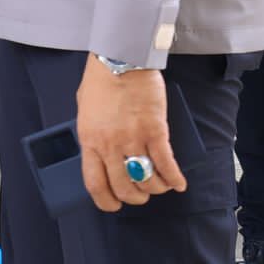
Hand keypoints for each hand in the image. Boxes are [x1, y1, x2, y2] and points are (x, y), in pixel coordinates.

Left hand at [76, 56, 185, 211]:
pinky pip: (167, 165)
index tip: (114, 205)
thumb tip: (101, 155)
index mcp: (90, 140)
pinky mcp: (155, 131)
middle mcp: (110, 144)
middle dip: (135, 197)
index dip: (106, 201)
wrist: (120, 58)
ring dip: (156, 188)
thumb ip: (93, 135)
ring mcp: (133, 139)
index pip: (95, 184)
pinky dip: (174, 179)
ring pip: (147, 180)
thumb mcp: (85, 111)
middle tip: (141, 194)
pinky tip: (178, 183)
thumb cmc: (101, 80)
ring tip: (160, 184)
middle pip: (124, 188)